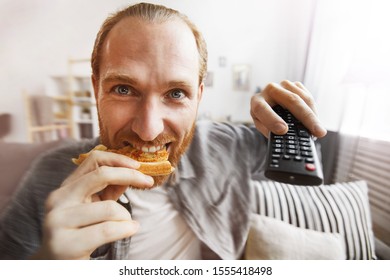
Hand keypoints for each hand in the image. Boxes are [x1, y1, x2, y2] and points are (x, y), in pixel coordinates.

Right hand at [32, 150, 153, 258]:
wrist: (56, 267)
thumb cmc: (79, 235)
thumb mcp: (93, 208)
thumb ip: (109, 190)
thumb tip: (132, 172)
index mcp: (65, 188)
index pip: (93, 160)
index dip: (118, 159)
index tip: (138, 166)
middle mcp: (58, 200)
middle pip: (101, 175)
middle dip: (130, 176)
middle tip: (149, 181)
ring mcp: (58, 221)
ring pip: (109, 208)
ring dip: (126, 216)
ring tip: (127, 224)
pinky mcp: (65, 243)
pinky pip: (108, 230)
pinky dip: (126, 229)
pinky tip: (132, 229)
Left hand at [250, 80, 326, 137]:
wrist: (269, 105)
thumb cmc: (265, 119)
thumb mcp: (263, 126)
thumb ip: (270, 130)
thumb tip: (285, 135)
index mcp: (256, 101)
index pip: (262, 108)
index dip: (272, 119)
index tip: (283, 130)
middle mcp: (270, 90)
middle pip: (291, 100)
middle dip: (305, 117)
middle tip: (316, 132)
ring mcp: (283, 85)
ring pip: (303, 98)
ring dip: (314, 115)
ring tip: (319, 131)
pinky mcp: (295, 85)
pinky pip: (308, 97)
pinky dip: (313, 111)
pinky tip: (315, 121)